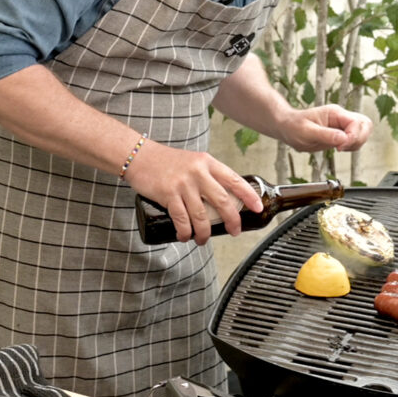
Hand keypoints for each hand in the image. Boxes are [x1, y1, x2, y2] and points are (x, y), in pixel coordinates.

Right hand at [125, 142, 261, 244]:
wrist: (139, 156)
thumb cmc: (167, 162)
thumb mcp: (193, 162)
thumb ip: (207, 176)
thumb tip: (222, 199)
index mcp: (208, 163)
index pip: (235, 180)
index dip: (249, 196)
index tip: (258, 208)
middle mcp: (198, 172)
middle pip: (223, 201)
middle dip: (231, 220)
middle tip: (234, 231)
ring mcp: (183, 184)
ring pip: (202, 215)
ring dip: (205, 232)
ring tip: (203, 240)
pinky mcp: (168, 194)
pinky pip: (182, 219)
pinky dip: (185, 232)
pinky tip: (185, 237)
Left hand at [280, 104, 372, 152]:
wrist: (287, 127)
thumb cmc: (293, 126)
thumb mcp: (306, 132)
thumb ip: (325, 135)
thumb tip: (343, 139)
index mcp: (335, 113)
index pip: (356, 122)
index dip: (352, 137)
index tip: (339, 147)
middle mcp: (341, 117)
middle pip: (366, 125)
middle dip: (359, 139)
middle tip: (342, 148)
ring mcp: (342, 125)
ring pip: (363, 132)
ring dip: (356, 143)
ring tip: (339, 149)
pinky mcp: (341, 134)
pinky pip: (355, 139)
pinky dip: (352, 146)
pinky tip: (339, 149)